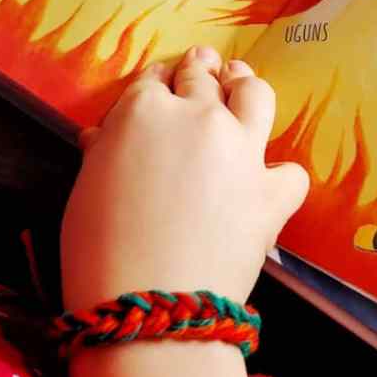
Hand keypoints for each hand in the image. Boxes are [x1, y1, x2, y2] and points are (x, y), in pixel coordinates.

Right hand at [61, 46, 308, 376]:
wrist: (149, 308)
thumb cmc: (97, 253)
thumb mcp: (85, 190)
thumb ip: (105, 152)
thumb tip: (106, 136)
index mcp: (144, 111)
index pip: (155, 80)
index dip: (159, 82)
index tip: (163, 83)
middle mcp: (199, 117)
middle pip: (203, 78)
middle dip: (201, 71)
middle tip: (204, 68)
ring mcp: (242, 150)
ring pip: (256, 94)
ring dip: (247, 86)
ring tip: (242, 86)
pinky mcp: (273, 190)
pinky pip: (291, 172)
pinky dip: (281, 178)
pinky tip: (270, 185)